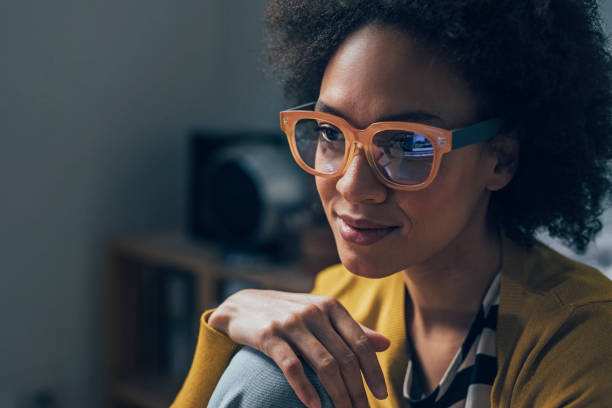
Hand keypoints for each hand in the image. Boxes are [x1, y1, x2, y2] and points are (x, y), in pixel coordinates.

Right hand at [208, 289, 389, 407]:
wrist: (242, 305)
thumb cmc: (288, 312)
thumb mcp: (320, 314)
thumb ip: (351, 329)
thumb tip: (386, 344)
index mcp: (330, 306)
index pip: (360, 342)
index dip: (373, 371)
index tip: (381, 394)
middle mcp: (314, 312)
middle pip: (344, 358)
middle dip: (357, 390)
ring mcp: (291, 323)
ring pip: (324, 365)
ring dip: (337, 395)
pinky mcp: (269, 335)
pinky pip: (292, 367)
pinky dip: (306, 390)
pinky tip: (315, 407)